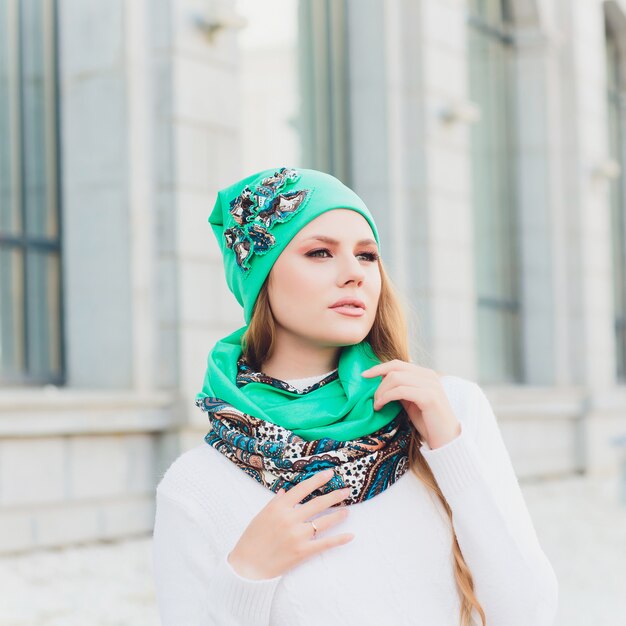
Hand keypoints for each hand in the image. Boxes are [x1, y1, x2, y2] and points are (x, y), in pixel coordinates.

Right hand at [227, 469, 353, 579]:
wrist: (247, 567)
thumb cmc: (252, 540)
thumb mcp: (261, 516)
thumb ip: (275, 503)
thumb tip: (286, 492)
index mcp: (279, 507)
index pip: (302, 488)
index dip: (318, 480)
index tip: (330, 474)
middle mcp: (290, 518)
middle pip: (317, 503)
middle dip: (335, 496)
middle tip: (347, 491)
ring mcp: (297, 535)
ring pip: (324, 521)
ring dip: (338, 515)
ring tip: (347, 511)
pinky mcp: (302, 552)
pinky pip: (325, 543)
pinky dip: (339, 539)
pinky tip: (350, 535)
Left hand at [361, 360, 460, 449]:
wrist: (447, 440)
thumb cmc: (428, 422)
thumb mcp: (410, 401)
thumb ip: (400, 388)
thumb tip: (382, 379)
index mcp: (426, 374)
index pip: (398, 363)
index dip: (379, 367)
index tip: (364, 375)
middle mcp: (429, 376)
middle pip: (395, 368)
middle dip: (379, 382)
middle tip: (374, 399)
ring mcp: (431, 385)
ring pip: (396, 378)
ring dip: (381, 391)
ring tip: (377, 405)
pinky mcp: (429, 397)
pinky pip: (400, 391)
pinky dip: (386, 397)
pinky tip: (381, 406)